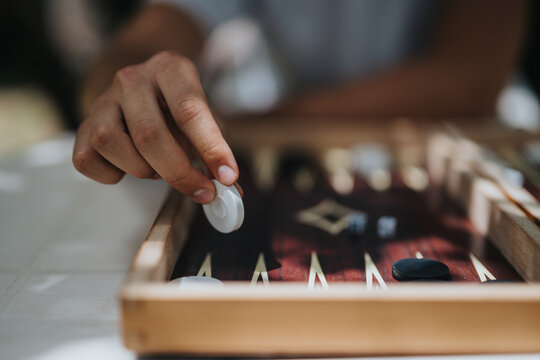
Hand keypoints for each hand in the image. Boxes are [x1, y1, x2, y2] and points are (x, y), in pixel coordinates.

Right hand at [73, 51, 237, 203]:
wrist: (141, 89)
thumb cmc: (177, 108)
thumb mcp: (203, 119)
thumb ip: (215, 152)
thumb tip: (232, 191)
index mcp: (170, 69)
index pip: (190, 110)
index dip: (210, 148)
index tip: (227, 178)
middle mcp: (132, 78)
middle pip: (149, 134)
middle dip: (179, 172)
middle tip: (202, 192)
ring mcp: (103, 100)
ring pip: (111, 143)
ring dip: (142, 169)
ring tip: (158, 169)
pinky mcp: (84, 125)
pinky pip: (87, 159)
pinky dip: (110, 174)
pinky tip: (128, 168)